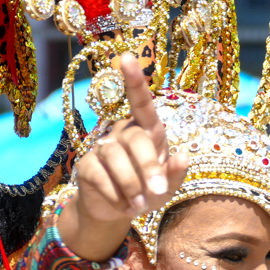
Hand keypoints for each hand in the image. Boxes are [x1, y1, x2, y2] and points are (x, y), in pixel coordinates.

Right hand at [59, 54, 188, 260]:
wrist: (118, 212)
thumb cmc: (148, 192)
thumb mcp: (168, 187)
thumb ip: (176, 174)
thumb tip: (183, 156)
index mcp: (148, 131)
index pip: (142, 103)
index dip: (135, 81)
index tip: (127, 57)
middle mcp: (124, 133)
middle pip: (135, 138)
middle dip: (148, 167)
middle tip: (158, 192)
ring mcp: (102, 147)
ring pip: (115, 156)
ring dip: (132, 184)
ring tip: (141, 205)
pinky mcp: (86, 165)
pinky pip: (100, 175)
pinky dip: (116, 195)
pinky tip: (124, 206)